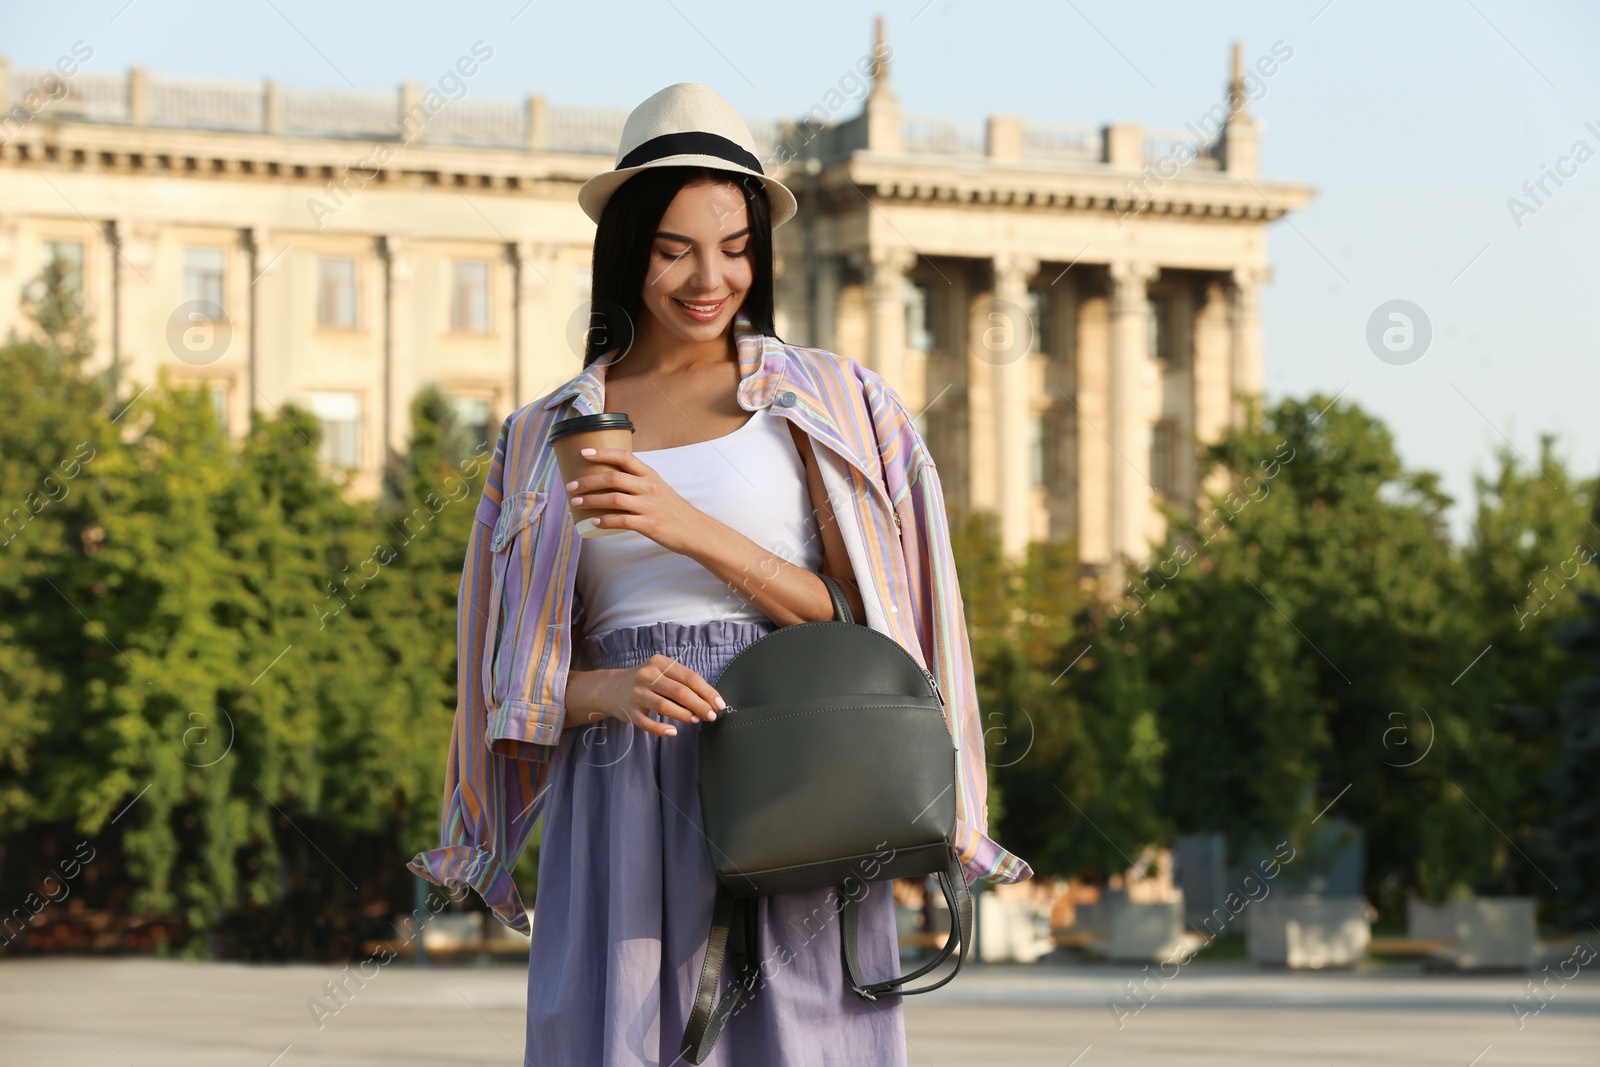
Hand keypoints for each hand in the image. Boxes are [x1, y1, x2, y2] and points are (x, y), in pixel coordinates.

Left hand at [565, 447, 709, 553]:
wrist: (694, 530)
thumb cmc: (673, 509)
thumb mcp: (658, 488)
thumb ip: (638, 482)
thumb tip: (610, 480)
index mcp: (650, 475)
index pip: (625, 457)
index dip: (603, 453)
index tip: (584, 453)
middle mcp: (649, 487)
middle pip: (613, 478)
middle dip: (588, 481)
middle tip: (571, 486)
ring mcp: (649, 506)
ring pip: (614, 498)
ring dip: (591, 500)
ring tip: (577, 503)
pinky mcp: (649, 525)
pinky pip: (622, 521)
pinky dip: (605, 521)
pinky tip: (594, 522)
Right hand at [565, 658, 726, 737]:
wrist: (610, 688)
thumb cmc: (646, 681)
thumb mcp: (662, 673)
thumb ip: (683, 683)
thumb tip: (709, 701)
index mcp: (660, 663)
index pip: (689, 677)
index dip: (707, 691)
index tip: (719, 704)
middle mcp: (647, 675)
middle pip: (679, 691)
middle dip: (700, 705)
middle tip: (711, 716)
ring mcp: (636, 693)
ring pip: (665, 706)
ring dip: (684, 715)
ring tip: (696, 720)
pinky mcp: (629, 711)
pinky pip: (647, 723)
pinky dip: (662, 729)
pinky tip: (673, 732)